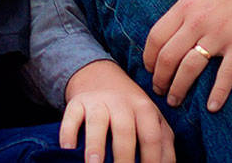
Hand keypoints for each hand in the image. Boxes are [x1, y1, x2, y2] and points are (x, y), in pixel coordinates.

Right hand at [59, 60, 173, 162]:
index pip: (151, 137)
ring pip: (97, 122)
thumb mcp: (152, 118)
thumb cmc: (130, 109)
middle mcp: (121, 103)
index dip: (152, 159)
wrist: (100, 75)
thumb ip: (163, 143)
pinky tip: (68, 149)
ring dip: (95, 145)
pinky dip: (68, 133)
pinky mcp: (77, 102)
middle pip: (124, 130)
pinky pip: (71, 116)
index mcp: (145, 109)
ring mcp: (97, 101)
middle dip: (124, 157)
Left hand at [143, 0, 231, 112]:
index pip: (156, 36)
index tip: (148, 68)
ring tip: (175, 100)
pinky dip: (219, 92)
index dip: (148, 56)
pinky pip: (228, 73)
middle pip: (169, 56)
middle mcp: (198, 22)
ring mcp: (220, 35)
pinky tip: (212, 107)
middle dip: (160, 78)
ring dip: (180, 88)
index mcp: (185, 5)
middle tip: (158, 90)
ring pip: (191, 67)